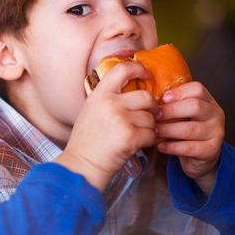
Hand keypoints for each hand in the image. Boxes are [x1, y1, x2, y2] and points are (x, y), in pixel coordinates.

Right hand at [56, 61, 157, 190]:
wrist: (82, 165)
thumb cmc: (88, 141)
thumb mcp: (92, 110)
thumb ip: (110, 98)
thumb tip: (136, 89)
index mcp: (99, 94)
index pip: (122, 69)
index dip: (138, 68)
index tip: (146, 74)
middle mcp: (109, 103)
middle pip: (146, 96)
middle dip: (152, 108)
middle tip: (147, 116)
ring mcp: (120, 119)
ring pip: (151, 117)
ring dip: (149, 127)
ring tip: (136, 134)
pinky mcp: (129, 136)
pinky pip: (151, 134)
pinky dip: (148, 141)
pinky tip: (137, 144)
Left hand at [155, 81, 224, 194]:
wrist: (200, 158)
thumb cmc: (187, 131)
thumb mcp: (183, 114)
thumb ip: (173, 105)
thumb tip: (150, 97)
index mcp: (208, 101)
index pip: (198, 89)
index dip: (179, 92)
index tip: (163, 98)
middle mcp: (215, 115)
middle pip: (195, 106)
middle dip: (171, 111)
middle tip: (155, 116)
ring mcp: (216, 132)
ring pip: (191, 129)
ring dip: (169, 130)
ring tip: (154, 131)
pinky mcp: (211, 150)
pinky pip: (190, 147)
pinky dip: (172, 147)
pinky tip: (161, 146)